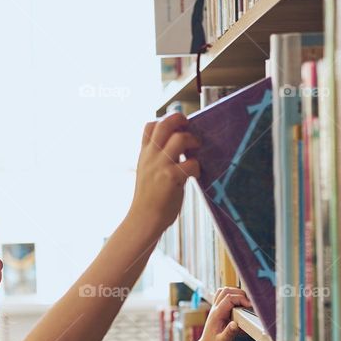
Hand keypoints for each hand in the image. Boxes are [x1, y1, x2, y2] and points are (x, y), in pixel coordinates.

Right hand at [128, 112, 200, 232]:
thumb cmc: (149, 199)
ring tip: (195, 152)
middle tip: (190, 129)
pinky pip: (191, 163)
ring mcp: (160, 166)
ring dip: (193, 142)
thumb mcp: (147, 172)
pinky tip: (195, 175)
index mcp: (144, 154)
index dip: (165, 120)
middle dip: (181, 120)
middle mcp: (151, 156)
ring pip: (180, 138)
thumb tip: (178, 144)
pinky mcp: (171, 178)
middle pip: (165, 124)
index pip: (150, 125)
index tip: (176, 129)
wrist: (144, 219)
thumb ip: (157, 158)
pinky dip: (197, 167)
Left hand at [192, 287, 250, 340]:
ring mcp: (216, 310)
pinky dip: (232, 297)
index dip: (241, 299)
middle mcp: (215, 309)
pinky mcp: (219, 312)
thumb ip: (229, 333)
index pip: (229, 298)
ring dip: (235, 293)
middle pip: (226, 290)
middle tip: (249, 304)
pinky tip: (239, 305)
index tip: (250, 306)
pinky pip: (223, 298)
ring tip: (245, 302)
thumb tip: (236, 324)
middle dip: (240, 293)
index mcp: (217, 315)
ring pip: (224, 291)